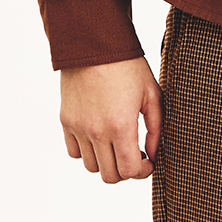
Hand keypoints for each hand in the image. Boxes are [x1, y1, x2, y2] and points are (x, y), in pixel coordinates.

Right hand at [59, 57, 161, 183]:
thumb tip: (154, 155)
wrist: (95, 45)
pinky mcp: (66, 121)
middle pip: (110, 176)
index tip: (149, 161)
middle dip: (126, 170)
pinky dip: (87, 151)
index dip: (143, 172)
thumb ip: (156, 129)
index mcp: (121, 126)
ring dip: (106, 162)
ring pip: (91, 167)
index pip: (129, 171)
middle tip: (135, 155)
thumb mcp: (152, 95)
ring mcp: (78, 128)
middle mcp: (96, 132)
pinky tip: (100, 136)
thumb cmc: (128, 67)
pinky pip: (74, 152)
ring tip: (117, 145)